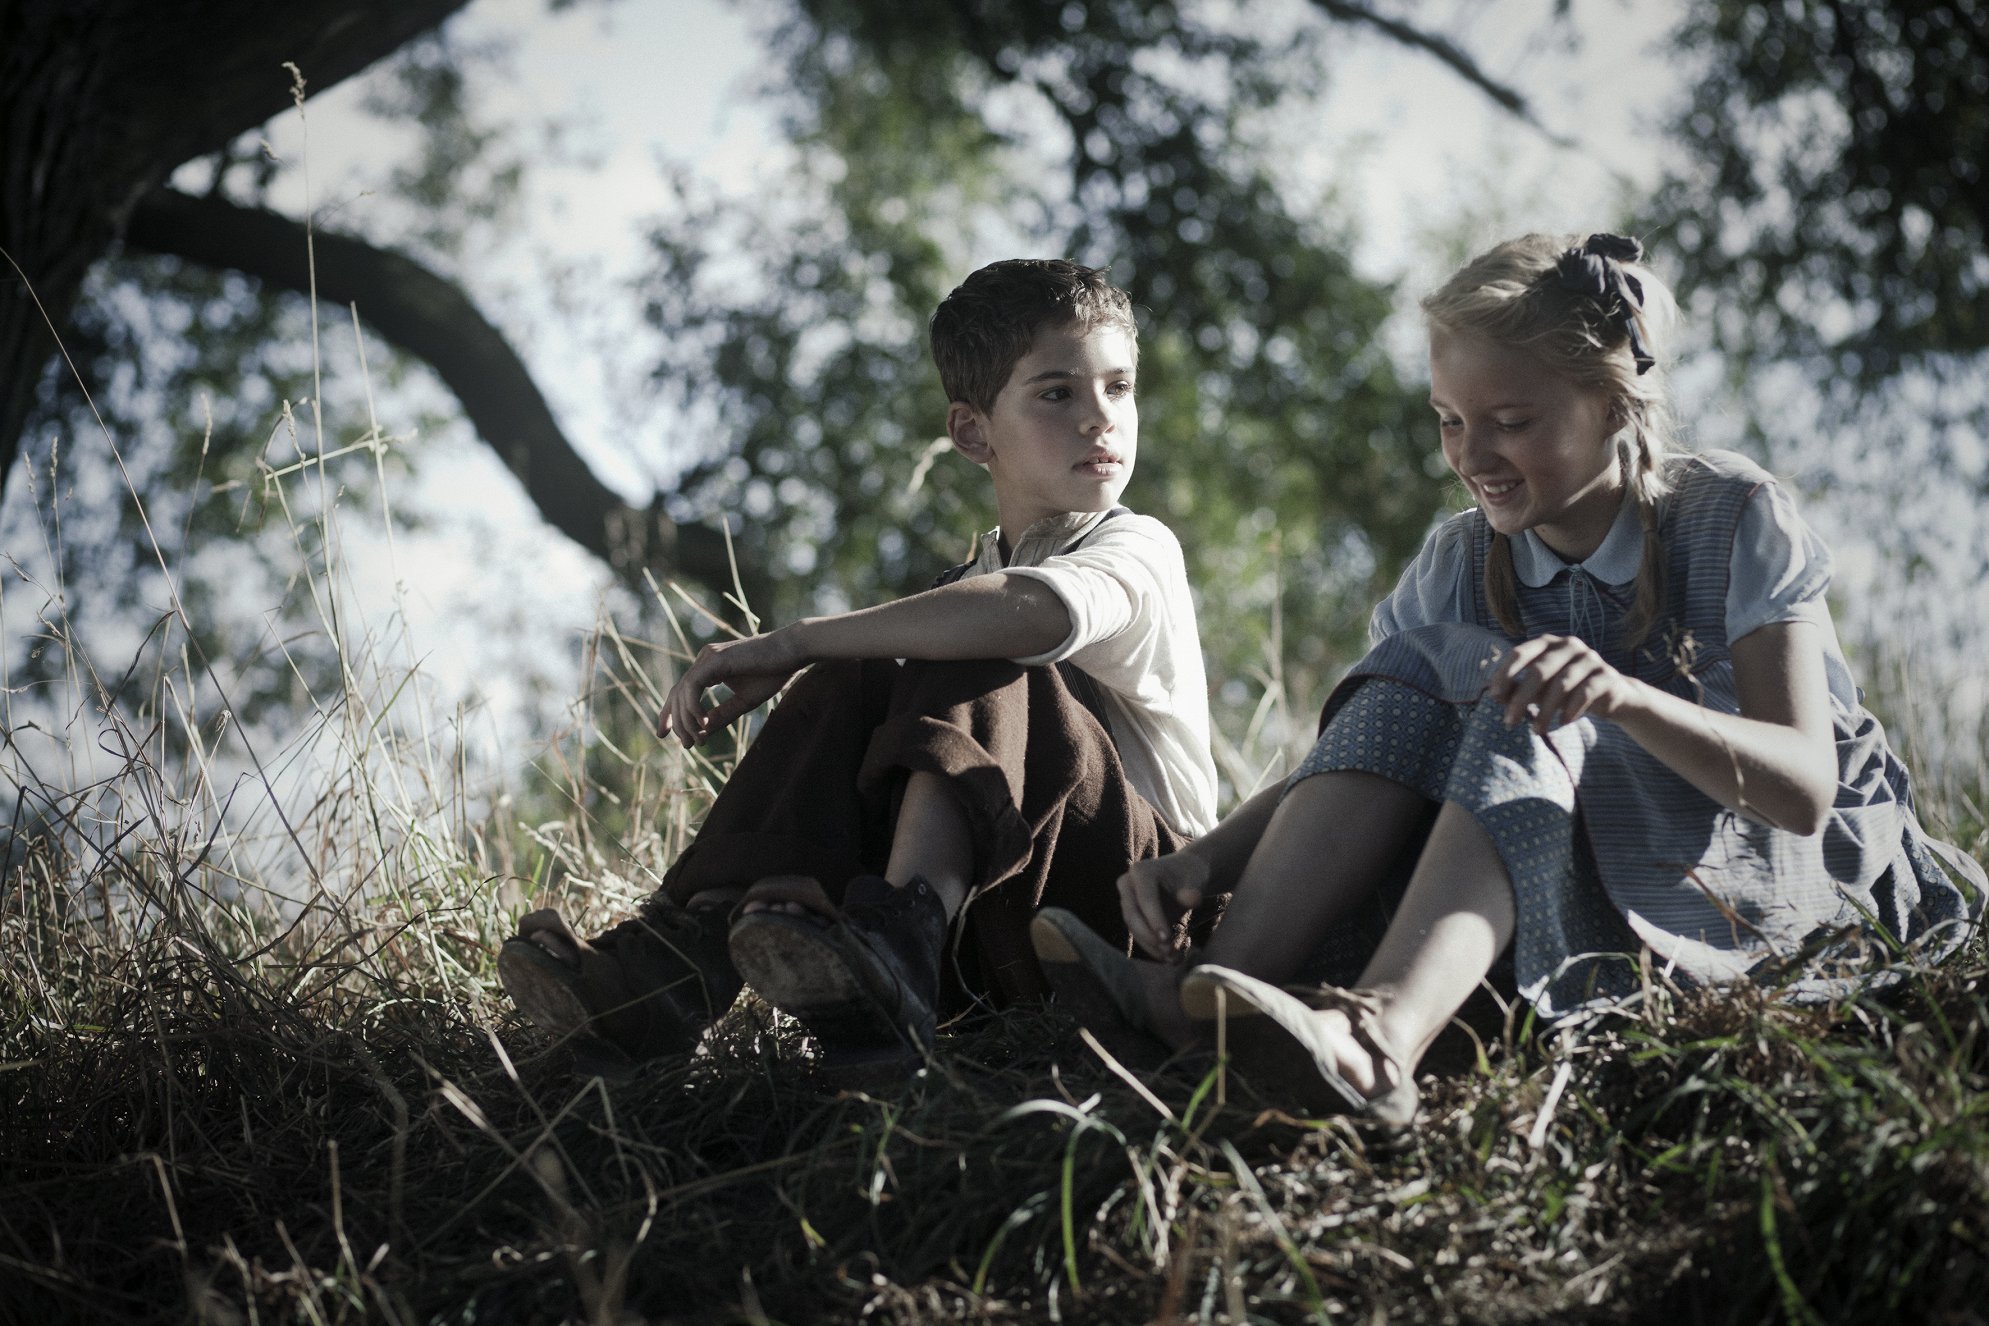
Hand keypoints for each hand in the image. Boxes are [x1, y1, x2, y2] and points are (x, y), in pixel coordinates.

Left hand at [660, 628, 805, 746]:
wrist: (793, 650)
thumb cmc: (773, 672)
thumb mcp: (744, 701)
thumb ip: (722, 715)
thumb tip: (701, 735)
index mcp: (709, 667)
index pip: (682, 692)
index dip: (671, 714)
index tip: (665, 735)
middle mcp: (704, 660)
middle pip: (677, 693)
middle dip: (676, 722)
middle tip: (685, 745)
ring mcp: (707, 657)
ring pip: (683, 692)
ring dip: (686, 720)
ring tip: (696, 739)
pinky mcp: (715, 659)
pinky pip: (693, 686)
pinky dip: (693, 707)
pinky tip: (703, 724)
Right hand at [1118, 851, 1213, 959]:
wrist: (1187, 874)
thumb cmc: (1191, 875)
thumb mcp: (1195, 881)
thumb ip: (1192, 891)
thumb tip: (1194, 899)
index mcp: (1141, 872)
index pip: (1145, 899)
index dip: (1154, 920)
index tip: (1167, 939)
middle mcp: (1128, 885)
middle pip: (1132, 915)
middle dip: (1149, 937)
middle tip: (1169, 952)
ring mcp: (1127, 900)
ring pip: (1134, 928)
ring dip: (1152, 947)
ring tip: (1174, 958)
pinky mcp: (1133, 915)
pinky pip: (1139, 934)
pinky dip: (1154, 947)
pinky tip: (1171, 957)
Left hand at [1487, 633, 1633, 734]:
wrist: (1612, 695)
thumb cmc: (1567, 690)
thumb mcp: (1539, 689)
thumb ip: (1518, 689)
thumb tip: (1494, 695)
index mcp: (1547, 643)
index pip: (1520, 653)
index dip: (1505, 674)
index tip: (1494, 696)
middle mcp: (1568, 645)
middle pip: (1539, 671)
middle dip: (1521, 698)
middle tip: (1510, 722)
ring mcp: (1590, 658)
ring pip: (1561, 684)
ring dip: (1545, 711)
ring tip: (1536, 730)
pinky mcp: (1606, 675)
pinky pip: (1584, 693)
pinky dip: (1570, 709)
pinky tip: (1562, 723)